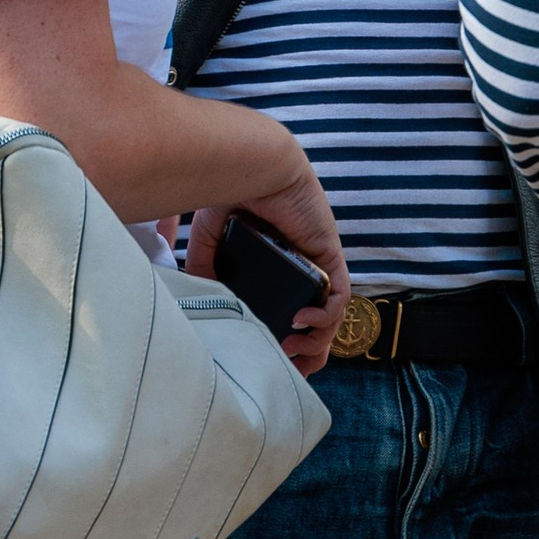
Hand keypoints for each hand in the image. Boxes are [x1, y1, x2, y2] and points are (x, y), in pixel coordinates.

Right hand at [186, 165, 348, 376]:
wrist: (248, 167)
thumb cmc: (229, 194)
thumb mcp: (208, 241)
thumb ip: (205, 270)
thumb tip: (201, 303)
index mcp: (277, 270)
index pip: (289, 315)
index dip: (286, 344)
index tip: (269, 364)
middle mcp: (301, 271)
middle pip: (317, 325)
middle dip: (307, 355)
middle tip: (288, 371)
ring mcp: (318, 265)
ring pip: (332, 317)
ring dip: (316, 342)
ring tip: (292, 350)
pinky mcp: (329, 257)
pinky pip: (338, 296)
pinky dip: (325, 316)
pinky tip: (302, 323)